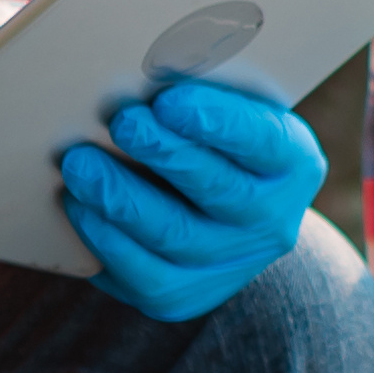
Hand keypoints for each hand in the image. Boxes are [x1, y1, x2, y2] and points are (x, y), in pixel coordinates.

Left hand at [55, 73, 324, 321]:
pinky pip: (144, 275)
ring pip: (174, 237)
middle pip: (217, 191)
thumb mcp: (230, 111)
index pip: (263, 141)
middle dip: (164, 153)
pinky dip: (106, 240)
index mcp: (293, 163)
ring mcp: (231, 265)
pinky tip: (80, 205)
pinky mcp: (187, 295)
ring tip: (80, 164)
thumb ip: (199, 97)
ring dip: (121, 198)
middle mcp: (273, 221)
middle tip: (122, 122)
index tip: (170, 100)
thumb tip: (140, 77)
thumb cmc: (215, 139)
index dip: (218, 121)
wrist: (225, 215)